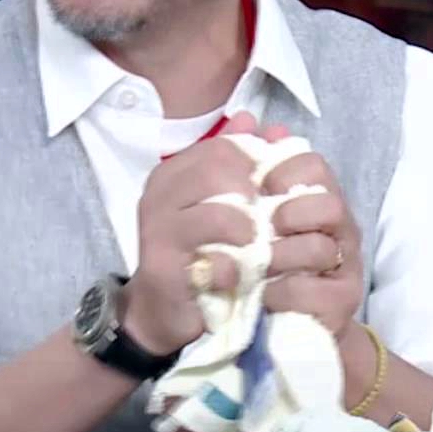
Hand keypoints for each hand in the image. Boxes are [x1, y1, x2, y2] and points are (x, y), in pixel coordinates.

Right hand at [123, 112, 282, 356]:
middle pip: (220, 172)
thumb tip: (260, 121)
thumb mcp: (217, 202)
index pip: (223, 146)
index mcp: (172, 174)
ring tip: (259, 248)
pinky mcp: (165, 271)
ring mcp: (158, 233)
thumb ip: (236, 162)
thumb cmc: (198, 251)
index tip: (274, 190)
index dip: (258, 165)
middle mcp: (158, 196)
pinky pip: (216, 262)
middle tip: (272, 221)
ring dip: (251, 234)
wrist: (163, 310)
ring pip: (220, 215)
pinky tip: (243, 277)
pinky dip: (238, 270)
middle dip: (255, 197)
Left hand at [259, 149, 362, 339]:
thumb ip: (247, 168)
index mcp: (318, 199)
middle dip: (292, 213)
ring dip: (281, 255)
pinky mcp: (340, 306)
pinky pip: (315, 293)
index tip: (258, 188)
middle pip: (331, 204)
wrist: (276, 325)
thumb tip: (245, 118)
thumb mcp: (248, 213)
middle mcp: (339, 230)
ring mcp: (344, 268)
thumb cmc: (263, 261)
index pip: (314, 165)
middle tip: (264, 228)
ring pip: (322, 248)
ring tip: (257, 263)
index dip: (284, 171)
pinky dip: (283, 292)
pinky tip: (262, 295)